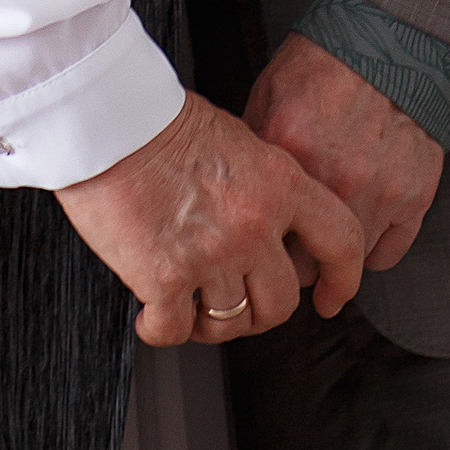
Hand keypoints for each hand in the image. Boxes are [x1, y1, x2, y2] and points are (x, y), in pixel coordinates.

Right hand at [56, 89, 366, 346]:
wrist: (107, 118)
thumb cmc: (161, 121)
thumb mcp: (238, 139)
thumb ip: (266, 184)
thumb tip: (273, 224)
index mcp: (279, 183)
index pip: (341, 240)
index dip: (343, 278)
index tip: (332, 295)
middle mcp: (252, 223)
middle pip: (281, 301)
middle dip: (260, 312)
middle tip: (239, 303)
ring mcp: (210, 254)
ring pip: (230, 322)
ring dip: (210, 322)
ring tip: (190, 306)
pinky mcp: (163, 277)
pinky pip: (175, 330)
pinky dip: (160, 329)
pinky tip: (151, 314)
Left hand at [243, 33, 444, 273]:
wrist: (389, 42)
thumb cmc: (324, 67)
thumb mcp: (269, 99)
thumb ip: (256, 156)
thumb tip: (237, 203)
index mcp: (293, 153)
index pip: (267, 239)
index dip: (264, 247)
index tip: (264, 248)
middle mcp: (338, 179)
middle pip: (308, 266)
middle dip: (297, 260)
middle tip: (293, 248)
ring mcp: (381, 191)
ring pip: (348, 264)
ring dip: (334, 257)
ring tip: (326, 240)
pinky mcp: (416, 196)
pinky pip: (386, 253)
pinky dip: (370, 247)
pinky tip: (357, 227)